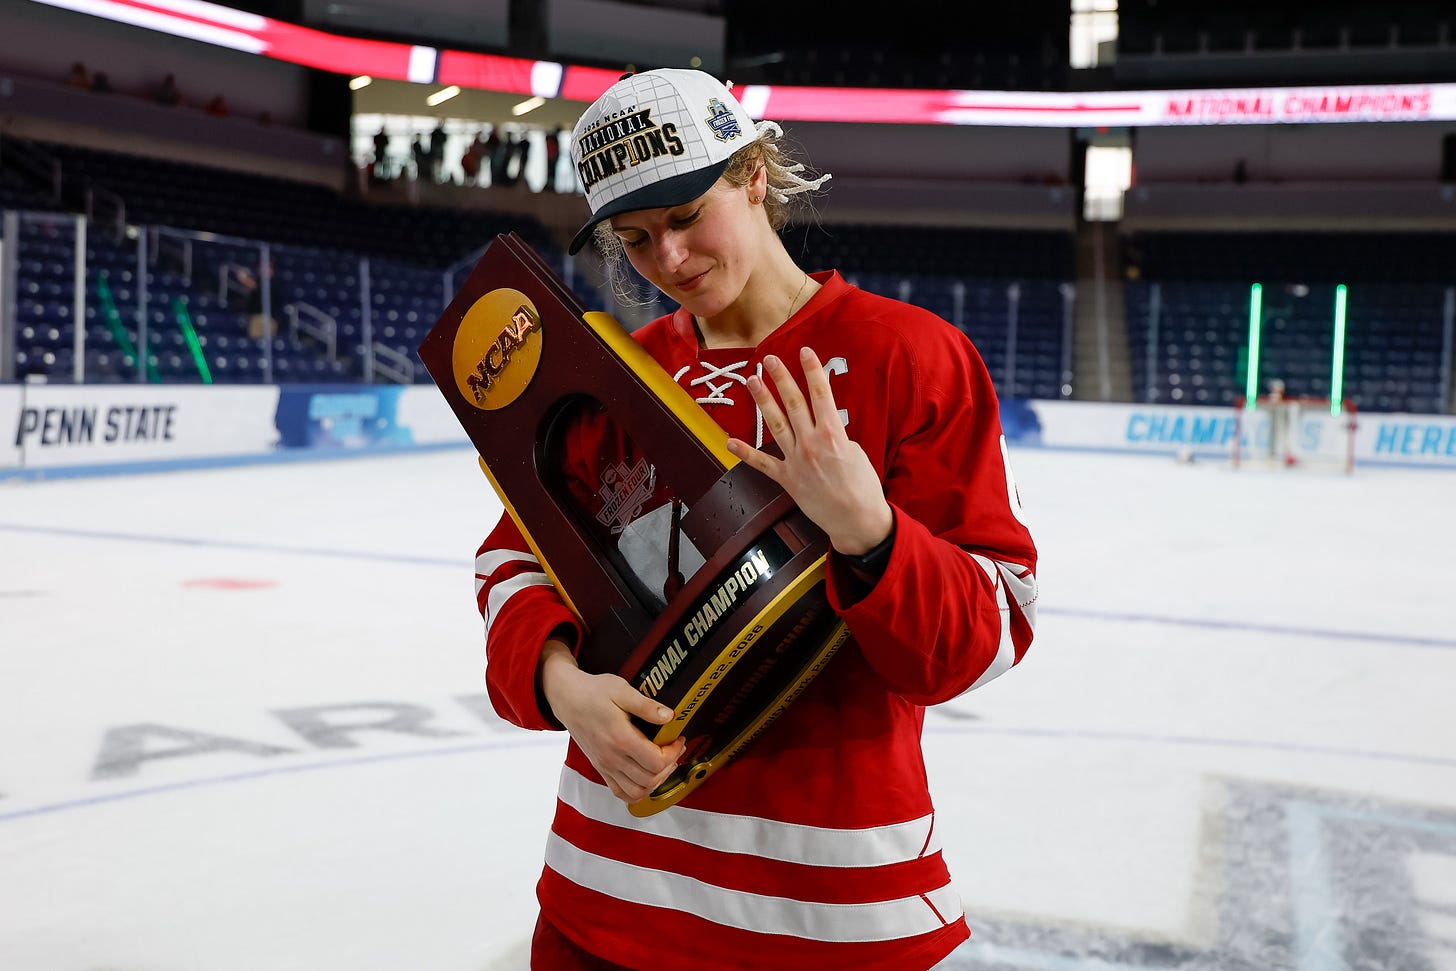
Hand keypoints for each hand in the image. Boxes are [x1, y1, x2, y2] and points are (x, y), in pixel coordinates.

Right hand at [539, 641, 686, 803]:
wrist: (566, 698)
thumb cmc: (593, 692)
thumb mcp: (621, 690)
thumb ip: (646, 705)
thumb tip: (669, 716)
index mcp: (620, 738)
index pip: (657, 761)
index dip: (673, 753)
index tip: (677, 739)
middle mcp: (612, 758)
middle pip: (650, 779)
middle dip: (669, 765)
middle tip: (674, 748)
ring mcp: (605, 766)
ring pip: (637, 791)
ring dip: (655, 781)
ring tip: (663, 763)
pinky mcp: (600, 768)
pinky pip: (621, 793)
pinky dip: (637, 790)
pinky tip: (645, 775)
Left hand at [726, 347, 893, 555]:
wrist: (856, 520)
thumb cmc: (863, 487)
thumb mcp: (856, 452)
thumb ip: (836, 436)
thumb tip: (823, 428)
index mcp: (833, 435)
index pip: (821, 395)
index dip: (812, 371)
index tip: (805, 352)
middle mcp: (811, 443)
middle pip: (793, 403)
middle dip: (781, 378)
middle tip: (770, 359)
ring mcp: (796, 461)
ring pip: (775, 424)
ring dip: (762, 401)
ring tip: (752, 381)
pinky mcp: (787, 480)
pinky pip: (763, 464)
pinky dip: (746, 453)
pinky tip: (730, 442)